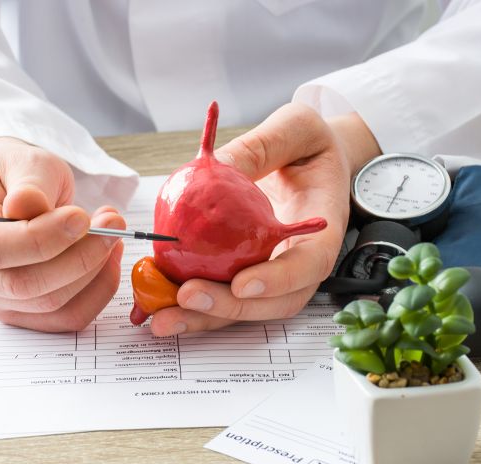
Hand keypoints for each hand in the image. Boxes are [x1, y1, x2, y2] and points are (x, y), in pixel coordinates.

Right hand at [0, 137, 125, 331]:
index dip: (41, 238)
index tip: (81, 217)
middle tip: (112, 225)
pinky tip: (108, 260)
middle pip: (22, 285)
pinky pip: (64, 318)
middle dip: (78, 258)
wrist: (8, 189)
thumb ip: (29, 183)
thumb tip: (27, 205)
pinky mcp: (20, 311)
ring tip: (112, 234)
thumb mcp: (21, 160)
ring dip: (94, 273)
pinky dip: (96, 292)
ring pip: (49, 305)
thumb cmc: (12, 173)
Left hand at [149, 104, 380, 335]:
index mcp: (323, 231)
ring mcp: (274, 274)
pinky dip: (190, 302)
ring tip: (162, 318)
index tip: (242, 284)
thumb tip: (218, 164)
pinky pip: (222, 291)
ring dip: (202, 317)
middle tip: (187, 297)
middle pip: (272, 303)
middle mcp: (300, 262)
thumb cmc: (311, 144)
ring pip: (243, 307)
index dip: (277, 281)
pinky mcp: (246, 273)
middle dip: (229, 308)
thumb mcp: (295, 129)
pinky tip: (156, 300)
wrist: (311, 161)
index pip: (308, 266)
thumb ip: (261, 147)